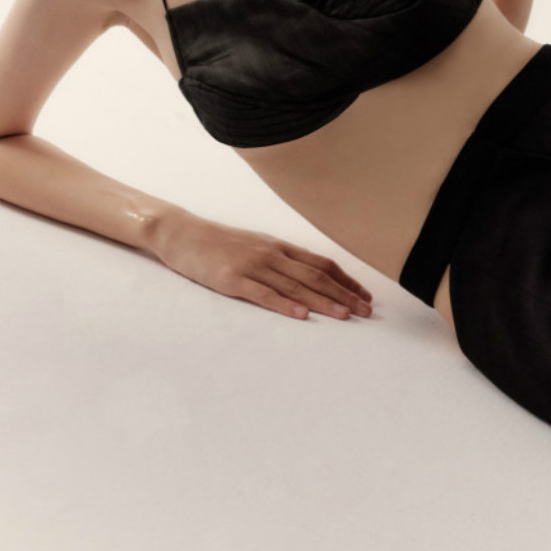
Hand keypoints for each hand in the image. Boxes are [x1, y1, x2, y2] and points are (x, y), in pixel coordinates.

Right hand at [152, 210, 373, 320]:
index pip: (322, 263)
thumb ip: (280, 259)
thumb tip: (308, 275)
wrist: (183, 234)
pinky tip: (301, 315)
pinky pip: (264, 294)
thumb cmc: (220, 243)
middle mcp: (272, 254)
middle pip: (316, 276)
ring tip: (345, 316)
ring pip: (296, 285)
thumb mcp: (256, 246)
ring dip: (323, 302)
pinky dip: (285, 304)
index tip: (366, 295)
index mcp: (279, 246)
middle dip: (344, 294)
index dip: (346, 280)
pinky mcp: (233, 279)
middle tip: (367, 311)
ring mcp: (253, 265)